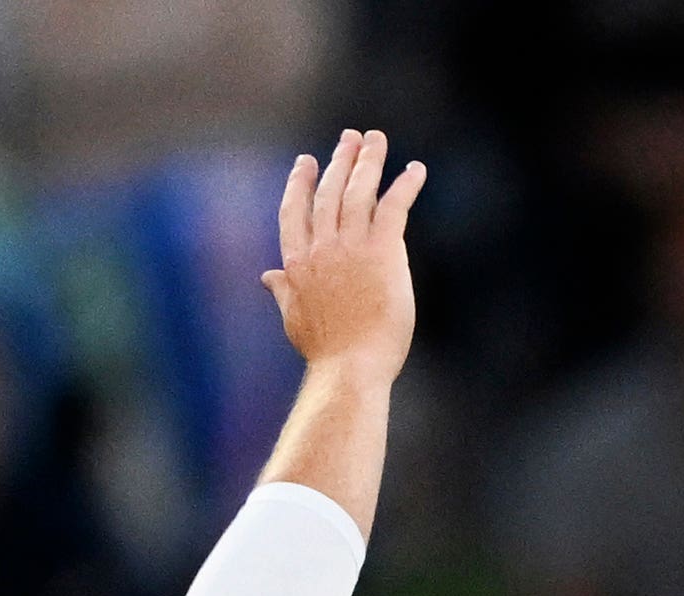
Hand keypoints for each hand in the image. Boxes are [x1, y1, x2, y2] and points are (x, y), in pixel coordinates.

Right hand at [263, 129, 424, 381]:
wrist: (351, 368)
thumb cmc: (326, 352)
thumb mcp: (295, 318)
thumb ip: (283, 291)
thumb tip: (267, 277)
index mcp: (297, 262)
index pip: (295, 211)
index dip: (301, 184)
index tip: (305, 162)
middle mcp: (321, 247)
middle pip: (329, 193)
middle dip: (339, 161)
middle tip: (349, 139)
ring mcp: (351, 247)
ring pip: (359, 191)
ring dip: (368, 161)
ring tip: (374, 139)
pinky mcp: (382, 252)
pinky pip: (394, 207)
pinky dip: (405, 185)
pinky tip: (416, 170)